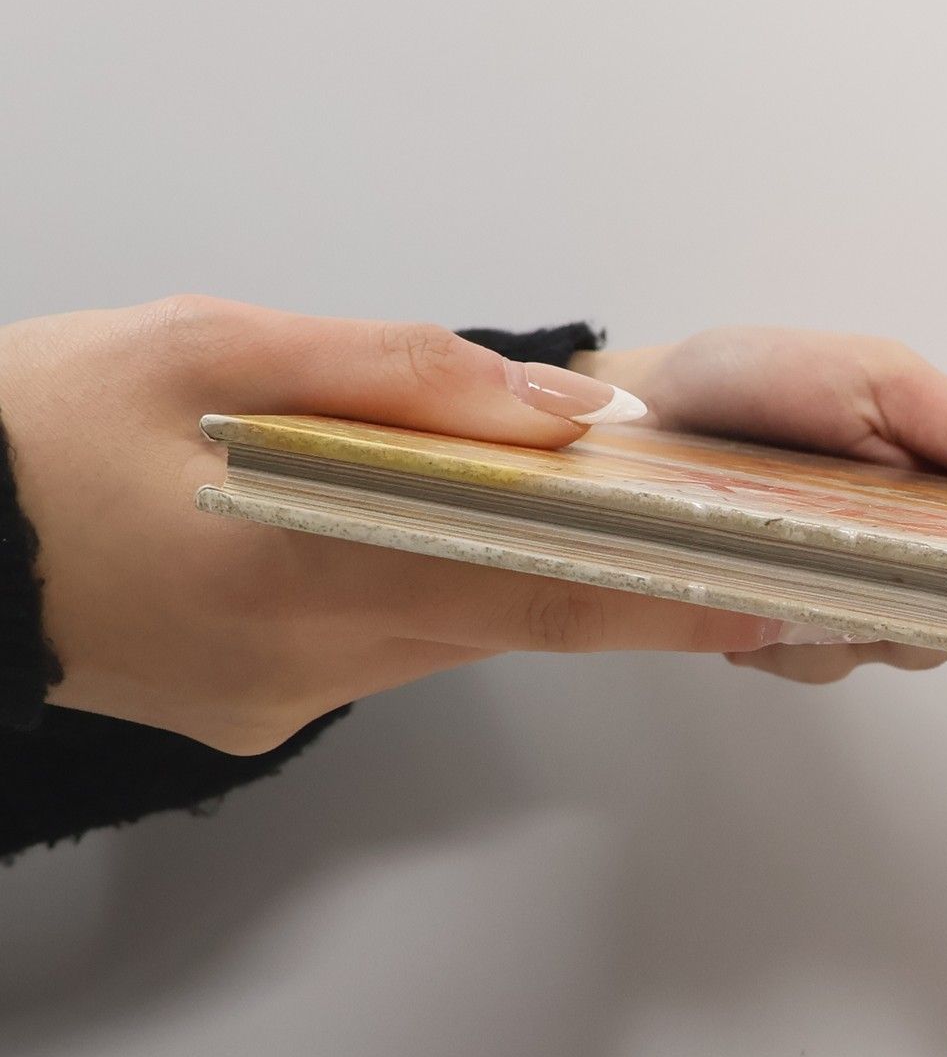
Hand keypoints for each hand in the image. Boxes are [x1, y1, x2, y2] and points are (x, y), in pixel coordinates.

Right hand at [0, 298, 784, 750]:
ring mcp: (285, 697)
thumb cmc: (38, 427)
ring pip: (445, 628)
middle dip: (616, 589)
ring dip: (504, 576)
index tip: (765, 602)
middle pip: (507, 616)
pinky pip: (380, 649)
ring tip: (557, 515)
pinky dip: (415, 593)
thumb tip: (554, 410)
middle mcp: (310, 655)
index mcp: (304, 562)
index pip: (533, 594)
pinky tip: (392, 538)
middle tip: (724, 559)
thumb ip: (397, 371)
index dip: (657, 602)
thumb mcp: (208, 344)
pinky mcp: (260, 711)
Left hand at [574, 327, 946, 684]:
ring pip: (889, 649)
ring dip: (840, 610)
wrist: (633, 413)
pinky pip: (810, 659)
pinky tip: (742, 575)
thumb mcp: (885, 384)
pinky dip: (777, 628)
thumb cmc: (760, 381)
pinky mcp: (782, 631)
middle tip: (851, 533)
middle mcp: (915, 559)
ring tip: (776, 539)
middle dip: (920, 592)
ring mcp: (849, 599)